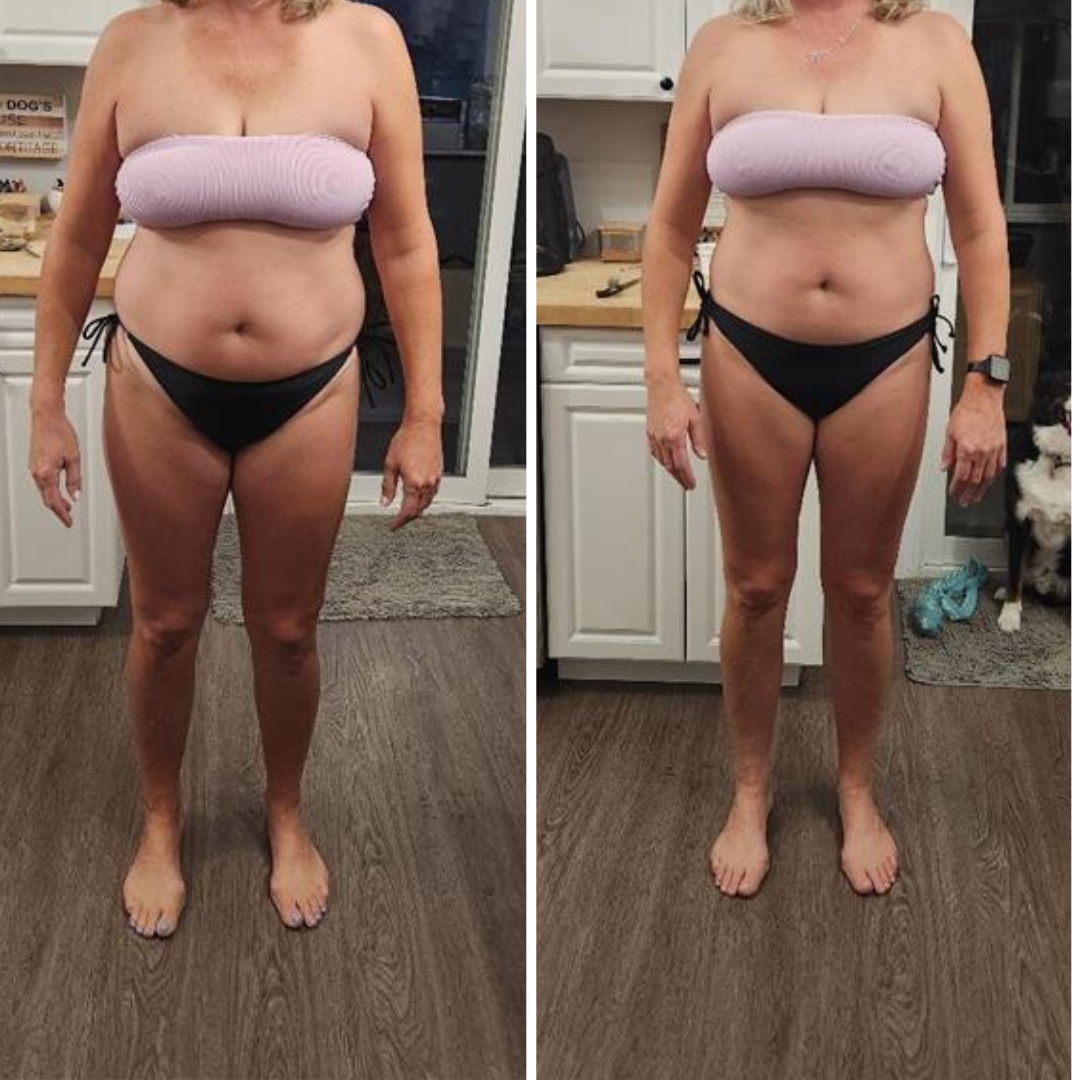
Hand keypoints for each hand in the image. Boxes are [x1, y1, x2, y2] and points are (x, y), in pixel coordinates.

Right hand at [29, 407, 81, 527]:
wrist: (46, 417)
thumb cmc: (60, 433)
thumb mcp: (74, 458)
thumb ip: (75, 479)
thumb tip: (75, 496)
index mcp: (46, 473)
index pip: (54, 501)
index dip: (62, 514)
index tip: (69, 522)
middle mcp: (37, 472)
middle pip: (47, 498)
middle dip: (58, 509)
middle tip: (68, 518)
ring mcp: (34, 468)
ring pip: (44, 491)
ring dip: (55, 500)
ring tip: (67, 506)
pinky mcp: (35, 463)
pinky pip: (42, 482)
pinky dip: (50, 490)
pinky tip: (58, 490)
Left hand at [381, 416, 442, 528]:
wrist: (423, 425)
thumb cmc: (407, 439)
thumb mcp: (390, 464)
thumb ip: (387, 486)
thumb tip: (385, 501)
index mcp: (414, 483)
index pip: (407, 510)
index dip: (399, 521)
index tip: (394, 525)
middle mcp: (427, 483)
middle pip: (419, 509)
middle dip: (409, 517)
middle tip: (399, 520)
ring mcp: (435, 479)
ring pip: (427, 502)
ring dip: (418, 509)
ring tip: (408, 510)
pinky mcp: (439, 473)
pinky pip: (433, 493)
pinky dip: (425, 499)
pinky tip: (419, 496)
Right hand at [647, 377, 706, 488]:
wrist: (662, 386)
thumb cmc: (677, 397)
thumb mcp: (696, 418)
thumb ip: (699, 439)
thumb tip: (702, 454)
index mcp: (674, 437)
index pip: (681, 465)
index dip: (687, 478)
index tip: (691, 484)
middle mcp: (662, 439)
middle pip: (670, 466)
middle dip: (679, 478)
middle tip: (686, 484)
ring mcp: (654, 437)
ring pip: (662, 461)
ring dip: (671, 471)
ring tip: (678, 476)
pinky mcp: (650, 433)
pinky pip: (655, 452)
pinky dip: (662, 460)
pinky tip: (666, 461)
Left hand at [940, 381, 1006, 506]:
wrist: (983, 398)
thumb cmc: (966, 411)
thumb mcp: (949, 432)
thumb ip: (947, 453)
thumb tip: (944, 468)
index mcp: (967, 450)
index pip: (962, 476)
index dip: (957, 488)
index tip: (954, 494)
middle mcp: (982, 452)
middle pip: (976, 479)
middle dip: (969, 493)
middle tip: (965, 502)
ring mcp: (994, 449)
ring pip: (989, 475)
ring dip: (982, 489)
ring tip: (976, 497)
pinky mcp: (1002, 445)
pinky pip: (999, 464)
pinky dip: (994, 474)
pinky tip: (990, 480)